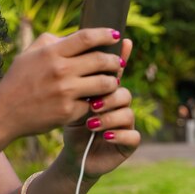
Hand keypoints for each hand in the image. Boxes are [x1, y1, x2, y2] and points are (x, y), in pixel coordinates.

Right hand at [0, 28, 124, 139]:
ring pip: (105, 83)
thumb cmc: (17, 80)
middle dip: (115, 60)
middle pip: (101, 60)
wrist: (4, 112)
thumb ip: (51, 42)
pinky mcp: (68, 112)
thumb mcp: (29, 53)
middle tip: (118, 61)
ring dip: (113, 81)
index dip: (105, 34)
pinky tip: (96, 100)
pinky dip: (97, 101)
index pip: (86, 38)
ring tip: (112, 80)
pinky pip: (93, 103)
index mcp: (51, 53)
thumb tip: (75, 38)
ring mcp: (65, 92)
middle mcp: (60, 70)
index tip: (116, 35)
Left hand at [59, 38, 140, 178]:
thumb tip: (61, 41)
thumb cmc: (66, 119)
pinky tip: (105, 135)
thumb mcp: (62, 92)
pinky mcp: (127, 142)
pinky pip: (133, 136)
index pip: (115, 70)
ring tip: (91, 121)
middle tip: (91, 100)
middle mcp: (117, 102)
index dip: (120, 58)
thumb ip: (67, 71)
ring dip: (110, 115)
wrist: (72, 152)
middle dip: (107, 92)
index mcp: (103, 87)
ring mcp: (125, 122)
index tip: (121, 48)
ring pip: (128, 110)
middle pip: (121, 88)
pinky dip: (119, 134)